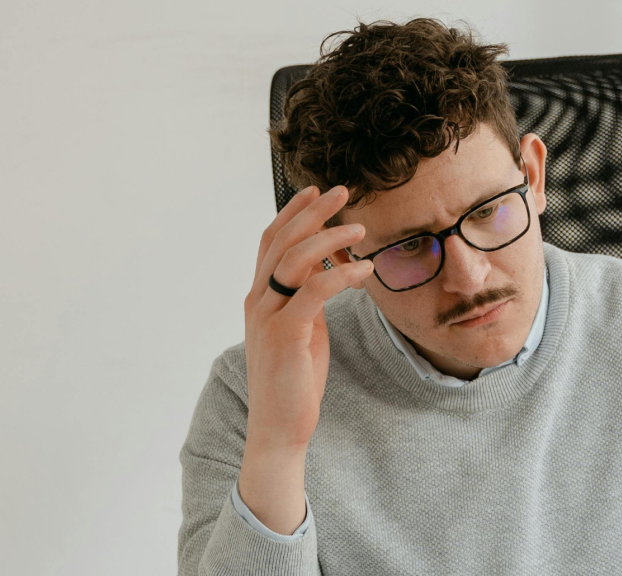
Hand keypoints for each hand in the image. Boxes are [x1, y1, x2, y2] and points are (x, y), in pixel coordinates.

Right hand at [242, 185, 373, 451]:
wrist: (279, 427)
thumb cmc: (295, 379)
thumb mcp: (303, 329)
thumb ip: (307, 299)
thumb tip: (328, 270)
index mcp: (259, 297)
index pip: (270, 241)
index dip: (292, 212)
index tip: (315, 191)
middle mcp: (257, 300)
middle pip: (282, 240)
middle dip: (313, 212)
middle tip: (342, 191)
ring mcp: (267, 317)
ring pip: (295, 259)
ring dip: (330, 237)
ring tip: (361, 229)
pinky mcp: (285, 334)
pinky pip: (314, 291)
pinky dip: (341, 274)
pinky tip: (364, 270)